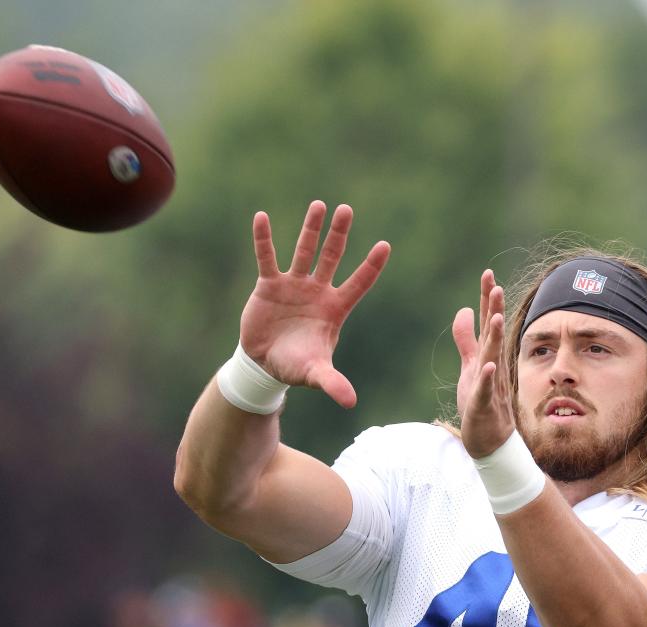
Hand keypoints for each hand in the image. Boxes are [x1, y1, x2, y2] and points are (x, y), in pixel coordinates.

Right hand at [239, 201, 389, 407]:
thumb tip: (351, 402)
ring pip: (304, 251)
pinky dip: (264, 239)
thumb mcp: (314, 374)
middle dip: (339, 234)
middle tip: (347, 209)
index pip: (358, 283)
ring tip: (320, 205)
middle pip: (332, 257)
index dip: (371, 266)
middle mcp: (317, 291)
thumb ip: (332, 383)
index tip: (385, 246)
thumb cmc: (295, 367)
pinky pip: (267, 257)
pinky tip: (261, 217)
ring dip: (310, 229)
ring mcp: (294, 285)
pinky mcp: (269, 285)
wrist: (263, 365)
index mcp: (335, 309)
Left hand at [452, 270, 515, 456]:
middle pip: (494, 334)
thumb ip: (466, 338)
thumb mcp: (469, 365)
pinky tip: (488, 366)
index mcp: (487, 354)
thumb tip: (463, 310)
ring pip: (493, 358)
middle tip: (496, 285)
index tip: (487, 273)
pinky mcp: (485, 405)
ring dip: (496, 338)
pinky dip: (488, 378)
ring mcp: (490, 385)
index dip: (487, 299)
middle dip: (495, 310)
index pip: (488, 322)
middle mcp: (492, 365)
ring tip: (496, 318)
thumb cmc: (481, 401)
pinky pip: (487, 390)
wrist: (491, 440)